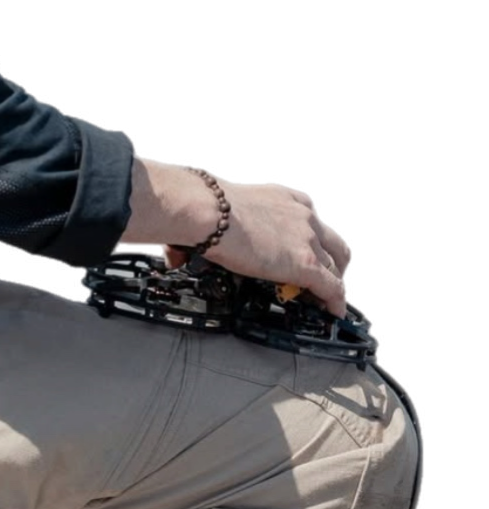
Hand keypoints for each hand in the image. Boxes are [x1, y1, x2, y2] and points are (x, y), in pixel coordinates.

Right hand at [160, 178, 351, 318]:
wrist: (207, 211)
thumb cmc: (205, 205)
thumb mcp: (222, 208)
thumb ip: (211, 228)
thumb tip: (172, 255)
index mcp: (284, 197)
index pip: (312, 219)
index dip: (315, 239)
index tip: (310, 249)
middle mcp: (303, 215)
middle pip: (334, 242)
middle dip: (334, 261)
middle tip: (325, 275)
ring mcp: (308, 240)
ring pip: (336, 266)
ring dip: (334, 282)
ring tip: (327, 298)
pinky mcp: (306, 264)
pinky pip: (331, 288)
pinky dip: (334, 302)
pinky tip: (332, 311)